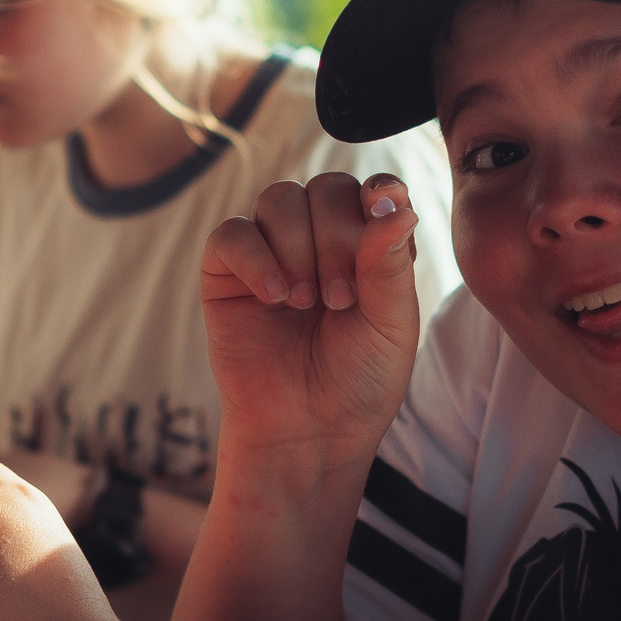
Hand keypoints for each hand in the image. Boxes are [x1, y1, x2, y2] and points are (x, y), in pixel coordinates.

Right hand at [200, 172, 422, 461]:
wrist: (308, 431)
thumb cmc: (358, 381)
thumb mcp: (392, 324)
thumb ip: (390, 262)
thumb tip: (393, 200)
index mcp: (368, 244)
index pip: (373, 189)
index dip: (377, 195)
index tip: (380, 218)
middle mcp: (319, 238)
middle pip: (326, 188)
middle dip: (337, 239)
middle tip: (341, 300)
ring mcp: (271, 250)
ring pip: (279, 199)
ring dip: (298, 248)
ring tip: (305, 303)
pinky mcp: (226, 272)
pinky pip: (232, 233)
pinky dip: (255, 258)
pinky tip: (275, 297)